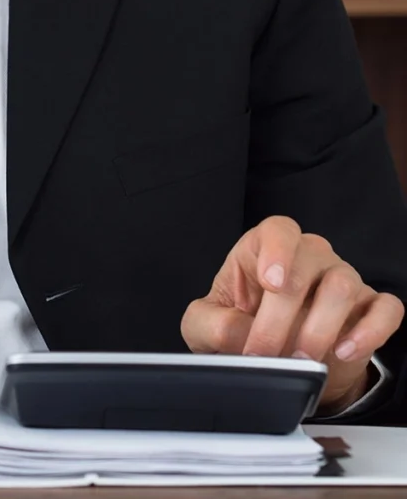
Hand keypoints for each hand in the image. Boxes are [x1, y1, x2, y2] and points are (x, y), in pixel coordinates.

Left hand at [181, 216, 403, 414]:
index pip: (277, 231)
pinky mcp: (369, 308)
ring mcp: (341, 279)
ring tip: (299, 358)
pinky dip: (370, 330)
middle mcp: (306, 257)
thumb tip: (239, 332)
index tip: (271, 283)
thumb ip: (211, 324)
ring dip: (319, 328)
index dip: (277, 250)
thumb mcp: (203, 327)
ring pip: (343, 287)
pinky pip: (386, 309)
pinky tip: (344, 351)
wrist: (273, 359)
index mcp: (263, 250)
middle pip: (306, 267)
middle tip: (263, 353)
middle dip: (280, 318)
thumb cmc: (235, 329)